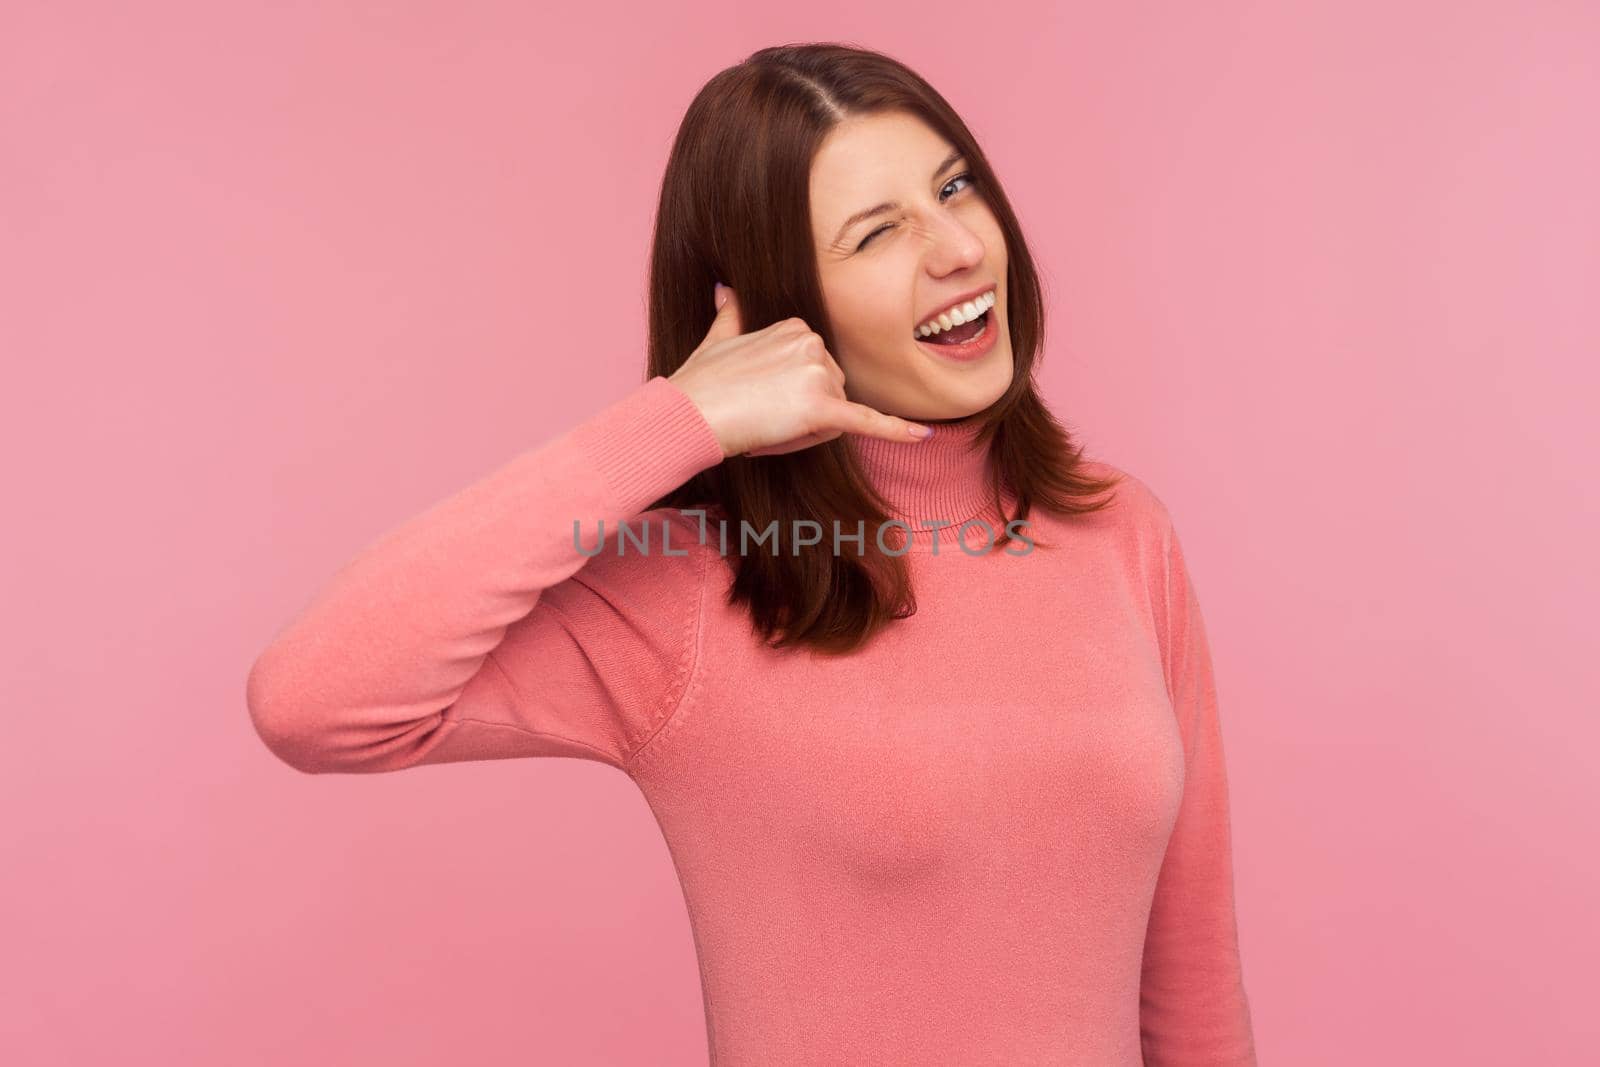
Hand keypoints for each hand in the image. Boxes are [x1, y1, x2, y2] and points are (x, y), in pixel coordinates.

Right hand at [669, 283, 932, 457]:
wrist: (691, 412)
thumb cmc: (701, 382)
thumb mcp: (718, 337)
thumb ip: (730, 314)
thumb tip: (725, 291)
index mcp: (795, 326)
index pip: (817, 370)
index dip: (793, 393)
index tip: (761, 398)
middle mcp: (813, 343)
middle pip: (831, 391)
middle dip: (806, 411)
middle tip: (763, 417)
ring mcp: (818, 374)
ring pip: (836, 415)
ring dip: (809, 430)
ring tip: (770, 425)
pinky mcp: (822, 408)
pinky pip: (867, 422)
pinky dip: (895, 431)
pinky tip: (921, 437)